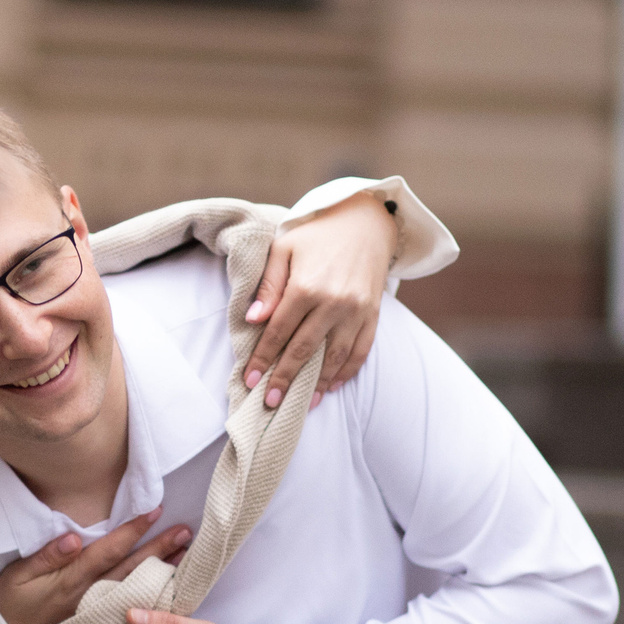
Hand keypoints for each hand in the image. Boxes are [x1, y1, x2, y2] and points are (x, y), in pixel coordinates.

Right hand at [0, 509, 194, 623]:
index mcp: (72, 581)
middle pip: (130, 570)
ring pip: (135, 591)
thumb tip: (73, 536)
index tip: (155, 511)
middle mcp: (90, 599)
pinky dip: (151, 604)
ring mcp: (97, 617)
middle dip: (158, 549)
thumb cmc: (9, 605)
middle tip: (186, 532)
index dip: (132, 531)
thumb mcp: (16, 576)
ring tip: (184, 556)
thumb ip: (46, 557)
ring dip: (160, 572)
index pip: (108, 551)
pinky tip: (169, 594)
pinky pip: (130, 616)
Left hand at [243, 193, 401, 405]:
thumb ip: (269, 286)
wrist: (366, 220)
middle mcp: (334, 303)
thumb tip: (253, 320)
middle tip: (270, 402)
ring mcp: (357, 311)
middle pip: (304, 350)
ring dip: (317, 383)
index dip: (263, 358)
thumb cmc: (318, 233)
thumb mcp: (284, 248)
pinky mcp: (373, 314)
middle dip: (284, 379)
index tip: (250, 380)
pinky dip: (347, 372)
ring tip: (301, 403)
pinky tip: (332, 386)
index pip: (279, 332)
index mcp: (307, 287)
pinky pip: (361, 351)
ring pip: (334, 357)